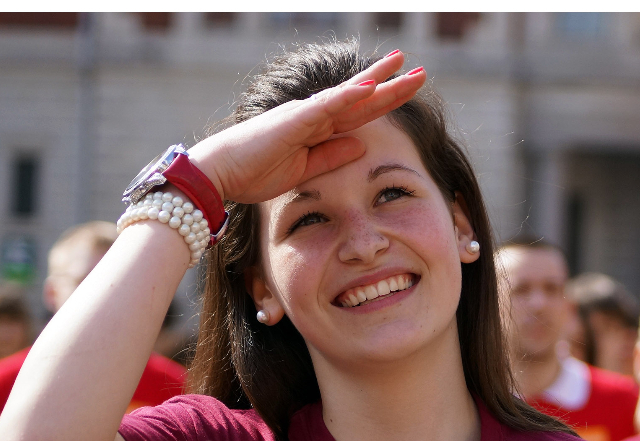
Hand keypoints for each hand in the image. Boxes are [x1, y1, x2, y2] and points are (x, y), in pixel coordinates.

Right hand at [187, 51, 425, 204]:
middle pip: (361, 98)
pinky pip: (326, 105)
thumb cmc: (255, 173)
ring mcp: (304, 114)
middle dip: (391, 85)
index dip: (385, 100)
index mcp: (317, 129)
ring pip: (349, 95)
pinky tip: (371, 86)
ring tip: (404, 65)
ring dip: (378, 81)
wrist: (220, 176)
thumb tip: (362, 145)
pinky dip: (349, 96)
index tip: (408, 89)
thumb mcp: (305, 170)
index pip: (359, 112)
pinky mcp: (293, 120)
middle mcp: (314, 115)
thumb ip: (333, 155)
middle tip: (420, 71)